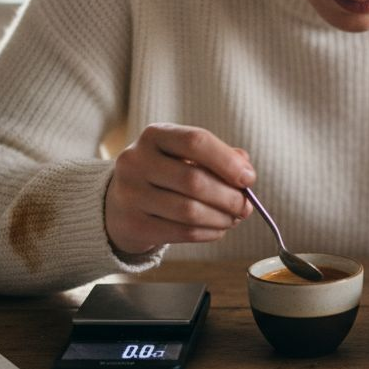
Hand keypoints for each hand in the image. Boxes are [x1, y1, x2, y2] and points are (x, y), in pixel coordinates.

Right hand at [104, 123, 255, 255]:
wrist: (119, 204)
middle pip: (195, 181)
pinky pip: (182, 232)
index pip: (196, 141)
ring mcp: (131, 194)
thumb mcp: (185, 155)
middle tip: (246, 207)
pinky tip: (217, 229)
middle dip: (229, 197)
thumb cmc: (164, 174)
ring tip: (233, 219)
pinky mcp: (134, 225)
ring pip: (189, 211)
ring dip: (221, 218)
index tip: (249, 179)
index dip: (227, 161)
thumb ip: (219, 156)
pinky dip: (208, 233)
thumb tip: (246, 171)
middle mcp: (136, 161)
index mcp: (154, 135)